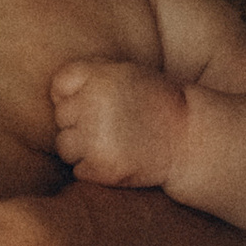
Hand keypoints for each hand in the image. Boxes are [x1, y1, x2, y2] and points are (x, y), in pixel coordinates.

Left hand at [49, 56, 188, 190]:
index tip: (87, 104)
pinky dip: (94, 170)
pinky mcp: (103, 167)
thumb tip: (55, 93)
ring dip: (82, 149)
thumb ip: (94, 77)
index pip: (60, 84)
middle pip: (61, 117)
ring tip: (110, 145)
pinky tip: (117, 160)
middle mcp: (95, 105)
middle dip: (79, 124)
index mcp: (101, 77)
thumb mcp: (128, 74)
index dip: (69, 95)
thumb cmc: (159, 104)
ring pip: (64, 146)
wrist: (190, 138)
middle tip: (108, 128)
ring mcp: (97, 138)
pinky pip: (79, 170)